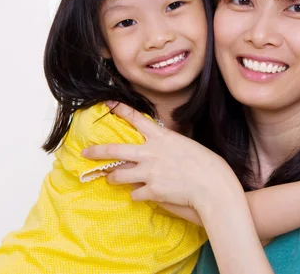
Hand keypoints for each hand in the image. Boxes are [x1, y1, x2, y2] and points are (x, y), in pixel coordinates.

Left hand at [81, 102, 236, 210]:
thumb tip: (158, 149)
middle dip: (97, 152)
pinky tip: (144, 195)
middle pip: (115, 150)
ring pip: (119, 176)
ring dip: (114, 178)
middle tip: (85, 153)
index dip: (119, 109)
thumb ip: (168, 145)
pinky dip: (138, 195)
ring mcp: (149, 172)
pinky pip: (136, 194)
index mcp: (162, 137)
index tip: (107, 103)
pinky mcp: (151, 191)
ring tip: (111, 179)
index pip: (135, 118)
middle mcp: (151, 153)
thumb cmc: (207, 165)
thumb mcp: (187, 145)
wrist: (214, 186)